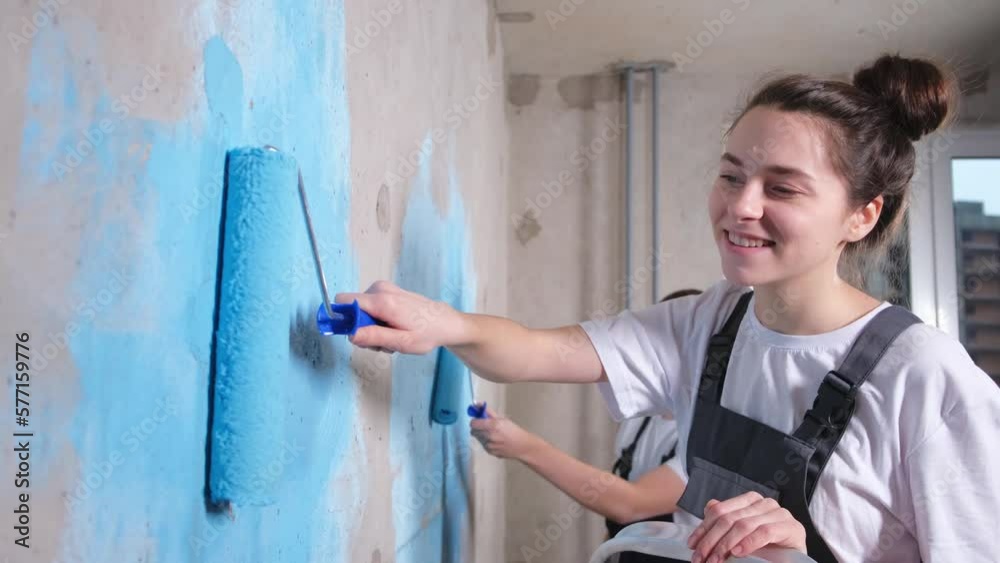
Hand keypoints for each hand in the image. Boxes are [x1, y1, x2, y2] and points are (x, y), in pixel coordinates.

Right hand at [334, 281, 462, 353]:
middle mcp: (380, 289)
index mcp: (382, 301)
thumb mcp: (402, 342)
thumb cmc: (427, 333)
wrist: (445, 322)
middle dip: (361, 329)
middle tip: (382, 342)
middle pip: (352, 309)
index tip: (356, 336)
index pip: (343, 301)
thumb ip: (375, 337)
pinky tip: (393, 328)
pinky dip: (377, 321)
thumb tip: (350, 334)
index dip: (343, 320)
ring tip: (392, 337)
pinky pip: (369, 307)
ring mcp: (383, 288)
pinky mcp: (386, 291)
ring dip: (371, 328)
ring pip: (360, 311)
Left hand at [469, 407, 542, 460]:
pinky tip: (496, 441)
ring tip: (493, 434)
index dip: (475, 421)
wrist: (522, 446)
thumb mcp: (502, 418)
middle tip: (486, 426)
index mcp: (492, 425)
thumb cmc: (514, 431)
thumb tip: (476, 404)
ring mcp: (489, 445)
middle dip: (478, 428)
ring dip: (482, 435)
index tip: (478, 420)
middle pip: (474, 431)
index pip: (473, 423)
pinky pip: (483, 445)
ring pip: (478, 438)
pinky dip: (487, 442)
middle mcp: (489, 436)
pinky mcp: (490, 452)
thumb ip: (488, 411)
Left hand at [687, 492, 806, 562]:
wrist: (791, 560)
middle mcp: (764, 503)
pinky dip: (749, 543)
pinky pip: (765, 532)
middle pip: (729, 519)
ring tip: (716, 560)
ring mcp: (779, 513)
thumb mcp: (740, 536)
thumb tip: (709, 507)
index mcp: (749, 500)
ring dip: (726, 545)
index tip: (692, 545)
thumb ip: (725, 520)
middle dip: (711, 541)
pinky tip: (738, 553)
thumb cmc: (766, 548)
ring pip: (744, 525)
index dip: (703, 528)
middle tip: (701, 558)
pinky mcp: (791, 527)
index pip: (719, 511)